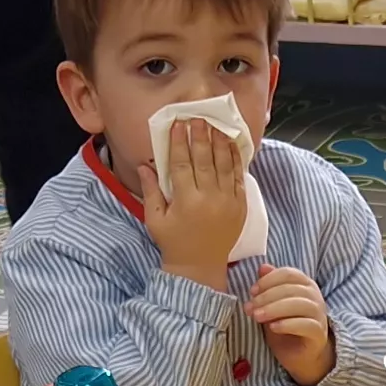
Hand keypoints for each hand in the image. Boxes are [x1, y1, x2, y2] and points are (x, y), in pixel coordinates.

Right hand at [140, 116, 250, 285]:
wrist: (200, 268)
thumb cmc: (173, 243)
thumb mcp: (155, 219)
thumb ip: (151, 191)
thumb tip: (145, 165)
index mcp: (186, 201)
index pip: (182, 164)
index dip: (179, 142)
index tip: (178, 124)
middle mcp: (209, 199)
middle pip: (204, 159)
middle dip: (200, 136)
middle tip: (198, 118)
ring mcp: (228, 202)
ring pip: (225, 165)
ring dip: (220, 143)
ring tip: (216, 125)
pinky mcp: (240, 206)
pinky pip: (239, 177)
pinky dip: (236, 159)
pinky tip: (231, 145)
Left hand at [249, 264, 333, 385]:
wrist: (300, 356)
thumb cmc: (286, 327)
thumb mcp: (273, 305)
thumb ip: (270, 287)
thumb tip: (263, 267)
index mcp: (305, 285)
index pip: (288, 274)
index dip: (268, 280)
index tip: (252, 291)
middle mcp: (315, 297)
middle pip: (292, 289)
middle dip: (267, 297)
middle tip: (249, 307)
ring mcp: (319, 315)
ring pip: (300, 305)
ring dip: (275, 309)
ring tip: (257, 317)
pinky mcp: (319, 333)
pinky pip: (306, 325)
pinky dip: (287, 324)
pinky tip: (272, 327)